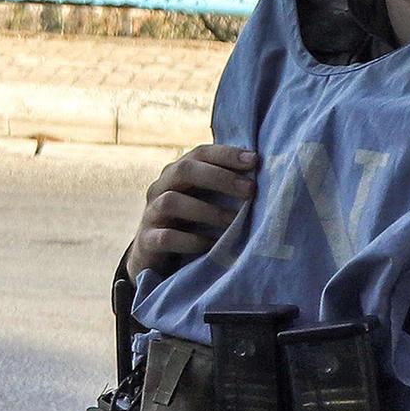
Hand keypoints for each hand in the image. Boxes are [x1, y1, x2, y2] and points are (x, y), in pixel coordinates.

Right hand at [128, 143, 257, 280]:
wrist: (155, 257)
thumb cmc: (189, 223)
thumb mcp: (204, 200)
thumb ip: (223, 186)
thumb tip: (262, 175)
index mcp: (176, 174)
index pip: (199, 154)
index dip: (226, 154)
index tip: (255, 161)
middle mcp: (160, 188)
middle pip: (183, 171)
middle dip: (219, 177)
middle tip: (250, 190)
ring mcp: (151, 214)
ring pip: (171, 201)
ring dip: (207, 210)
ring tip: (234, 221)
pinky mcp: (147, 241)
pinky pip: (167, 237)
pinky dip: (191, 240)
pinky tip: (212, 244)